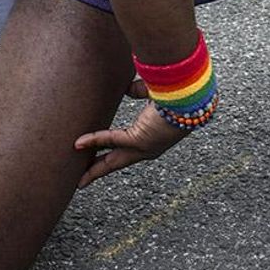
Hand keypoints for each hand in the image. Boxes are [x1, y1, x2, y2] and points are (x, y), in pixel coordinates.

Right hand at [75, 100, 189, 188]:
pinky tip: (79, 143)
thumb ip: (140, 91)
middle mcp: (147, 148)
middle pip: (118, 163)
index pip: (126, 148)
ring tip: (79, 179)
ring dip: (95, 170)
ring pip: (113, 162)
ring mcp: (144, 146)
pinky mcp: (139, 139)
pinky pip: (112, 140)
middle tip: (83, 181)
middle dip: (99, 171)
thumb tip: (127, 88)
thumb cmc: (177, 93)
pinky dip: (94, 141)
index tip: (99, 154)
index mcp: (152, 138)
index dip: (110, 151)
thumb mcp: (154, 93)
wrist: (190, 95)